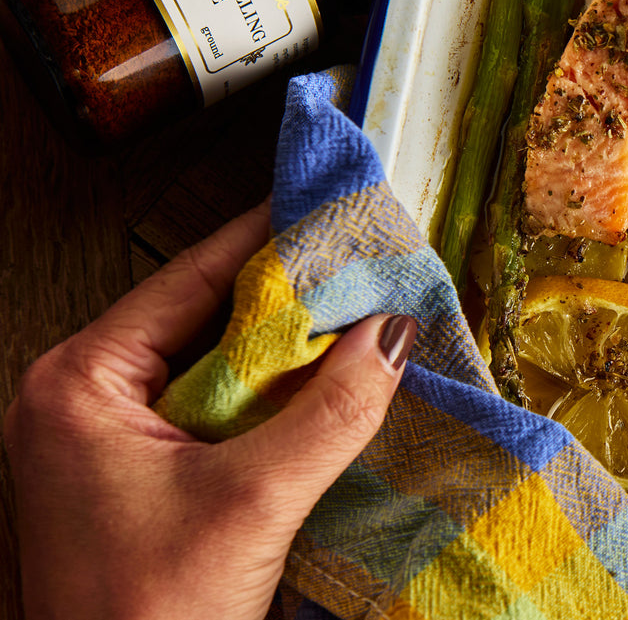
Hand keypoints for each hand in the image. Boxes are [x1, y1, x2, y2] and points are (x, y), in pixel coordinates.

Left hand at [4, 203, 415, 619]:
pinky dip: (278, 408)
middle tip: (367, 273)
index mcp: (76, 384)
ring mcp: (111, 445)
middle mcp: (83, 403)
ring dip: (291, 361)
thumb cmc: (145, 617)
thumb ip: (330, 411)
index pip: (188, 278)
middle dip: (292, 305)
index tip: (331, 208)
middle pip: (207, 322)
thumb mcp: (251, 502)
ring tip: (365, 331)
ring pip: (219, 372)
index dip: (268, 241)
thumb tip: (392, 333)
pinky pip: (220, 419)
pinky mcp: (144, 483)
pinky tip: (333, 400)